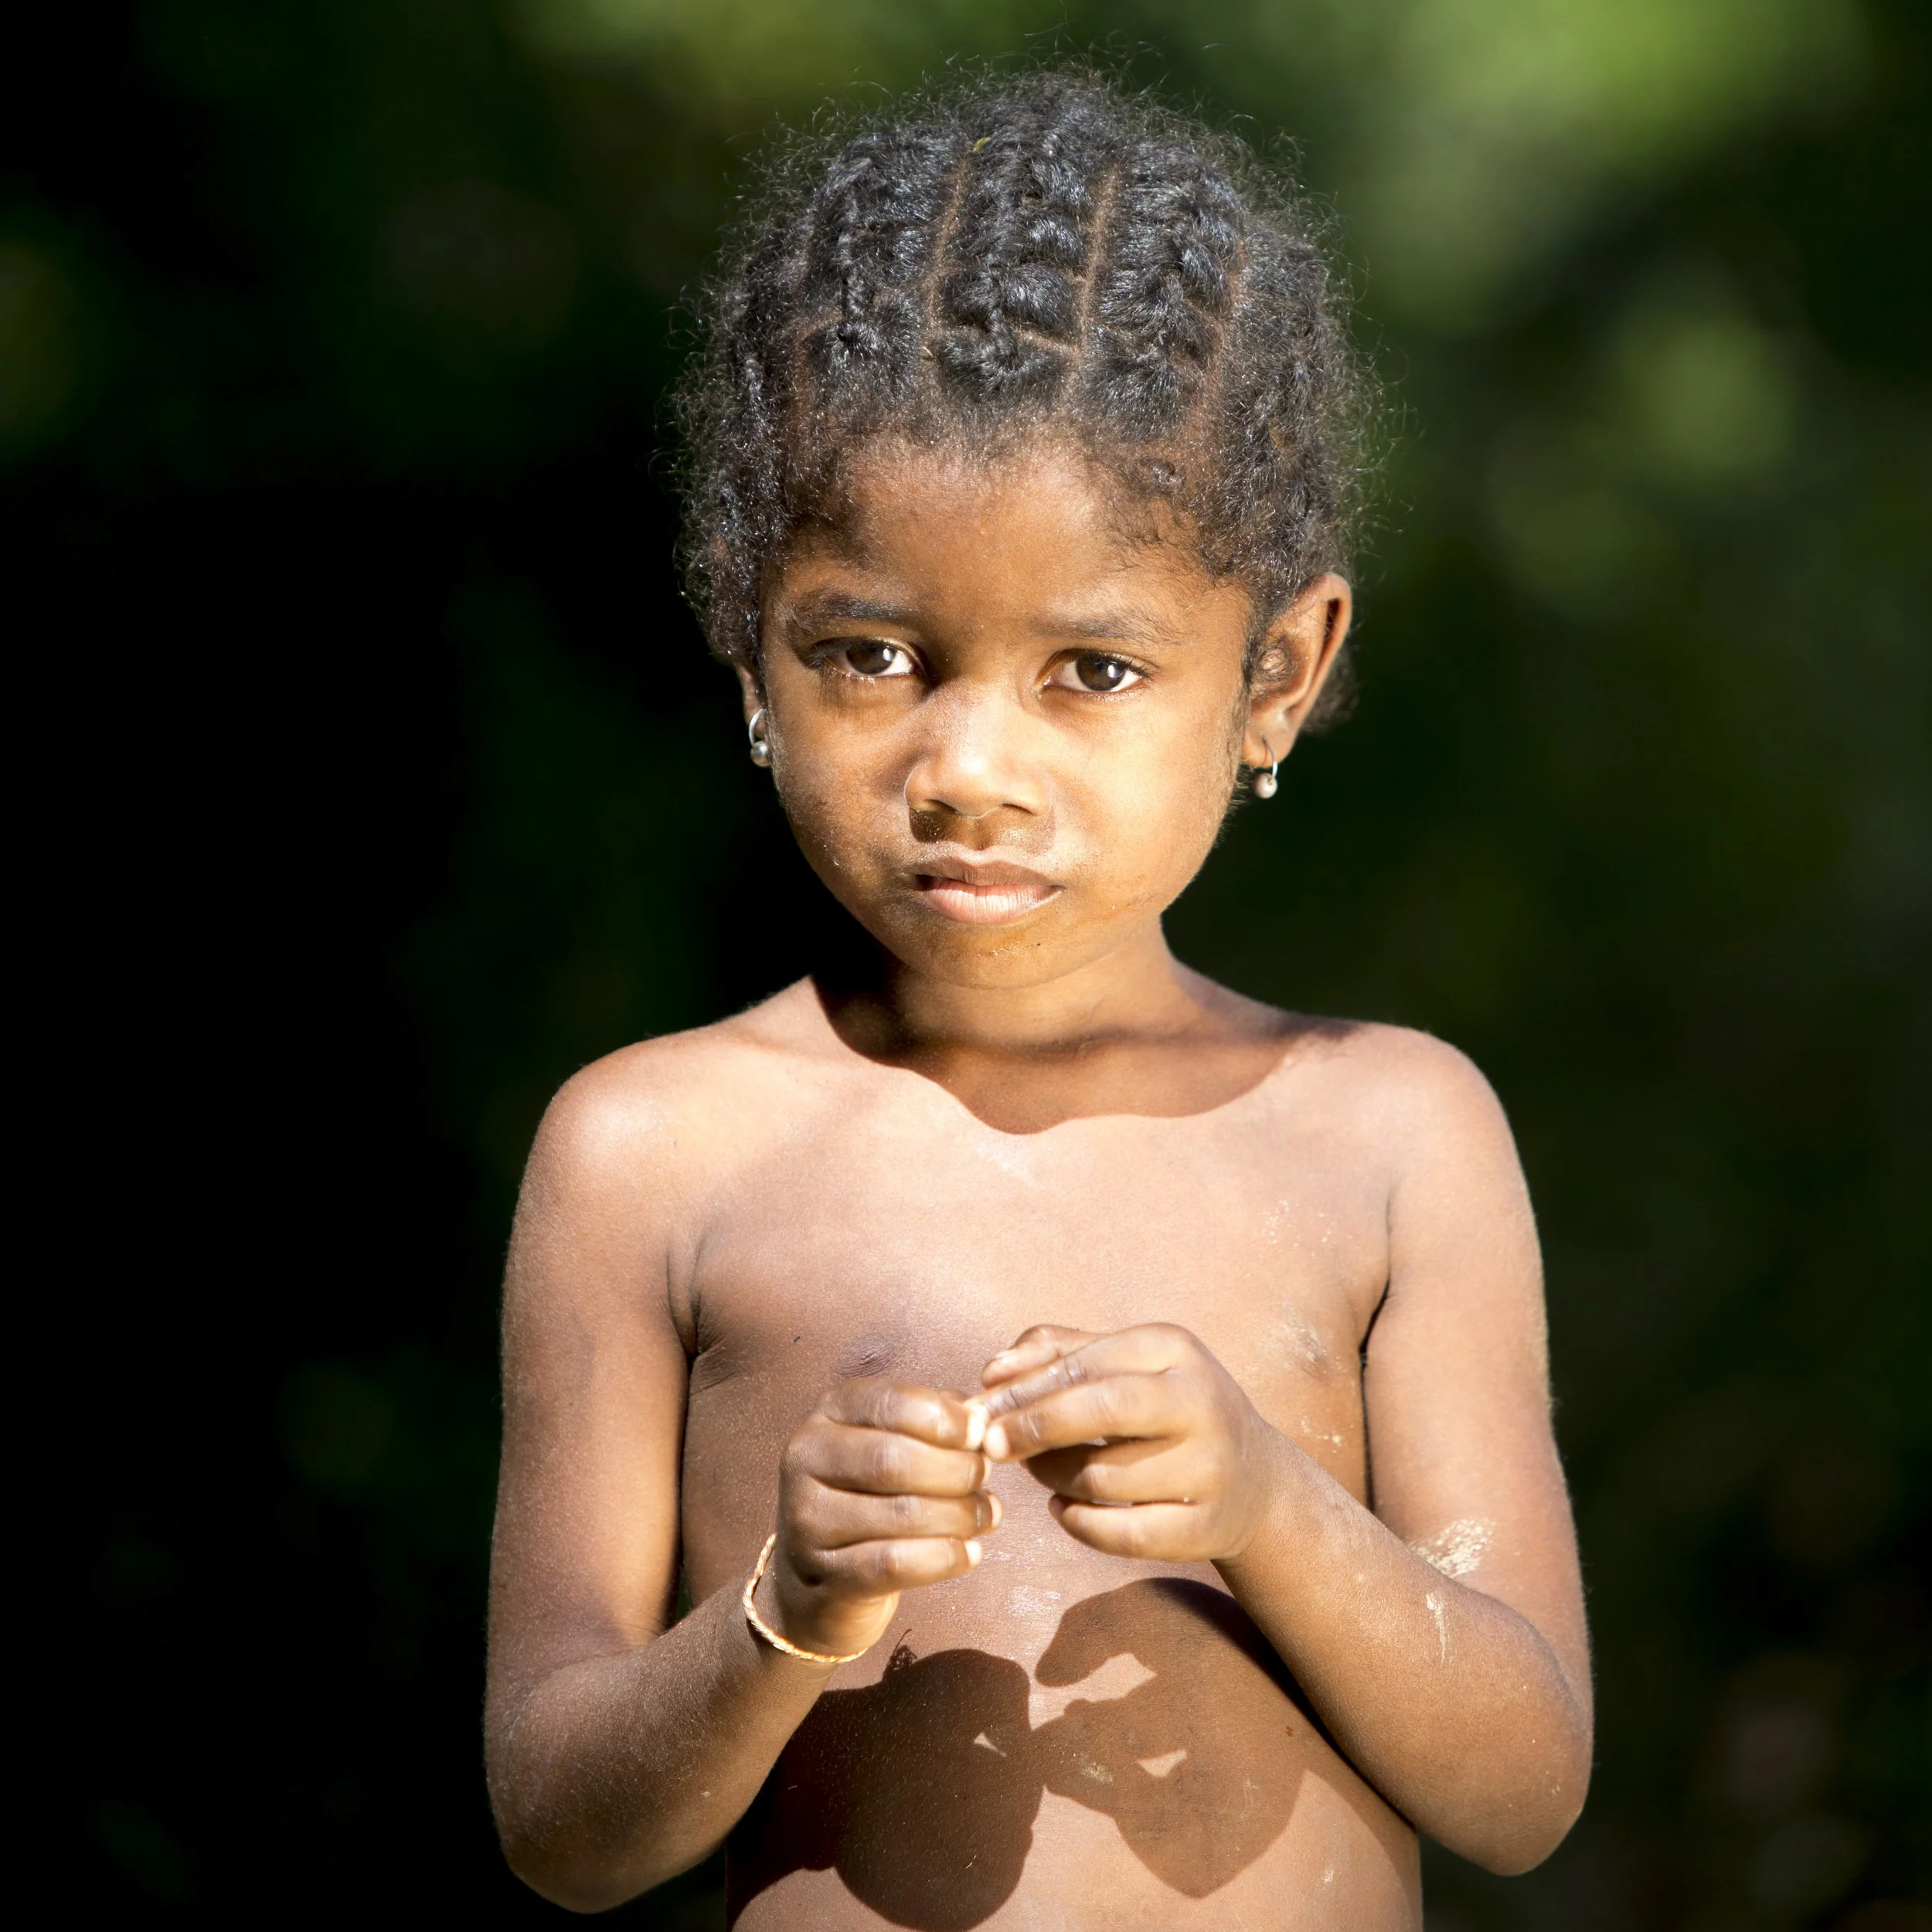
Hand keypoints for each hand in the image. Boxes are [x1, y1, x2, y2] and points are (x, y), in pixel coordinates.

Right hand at [761, 1380, 1000, 1661]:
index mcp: (828, 1414)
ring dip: (959, 1516)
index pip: (888, 1404)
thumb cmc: (869, 1494)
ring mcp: (809, 1519)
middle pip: (893, 1459)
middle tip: (984, 1479)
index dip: (943, 1419)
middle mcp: (807, 1458)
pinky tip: (970, 1553)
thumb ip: (931, 1422)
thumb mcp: (889, 1442)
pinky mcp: (825, 1573)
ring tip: (985, 1516)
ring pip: (901, 1514)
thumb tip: (978, 1419)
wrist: (817, 1575)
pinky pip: (896, 1564)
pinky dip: (945, 1557)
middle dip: (955, 1470)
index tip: (980, 1434)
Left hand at [978, 1325, 1281, 1563]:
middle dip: (1037, 1427)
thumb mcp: (1125, 1364)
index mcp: (1175, 1349)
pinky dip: (1079, 1524)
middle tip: (992, 1445)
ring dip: (1053, 1477)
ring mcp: (1210, 1467)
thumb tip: (992, 1373)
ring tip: (1039, 1471)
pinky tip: (1063, 1508)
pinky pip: (1123, 1533)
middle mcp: (1201, 1402)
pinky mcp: (1207, 1527)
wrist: (1254, 1480)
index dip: (1026, 1388)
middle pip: (1103, 1409)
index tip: (981, 1408)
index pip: (1086, 1364)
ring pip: (1104, 1477)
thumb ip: (1056, 1353)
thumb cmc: (1165, 1409)